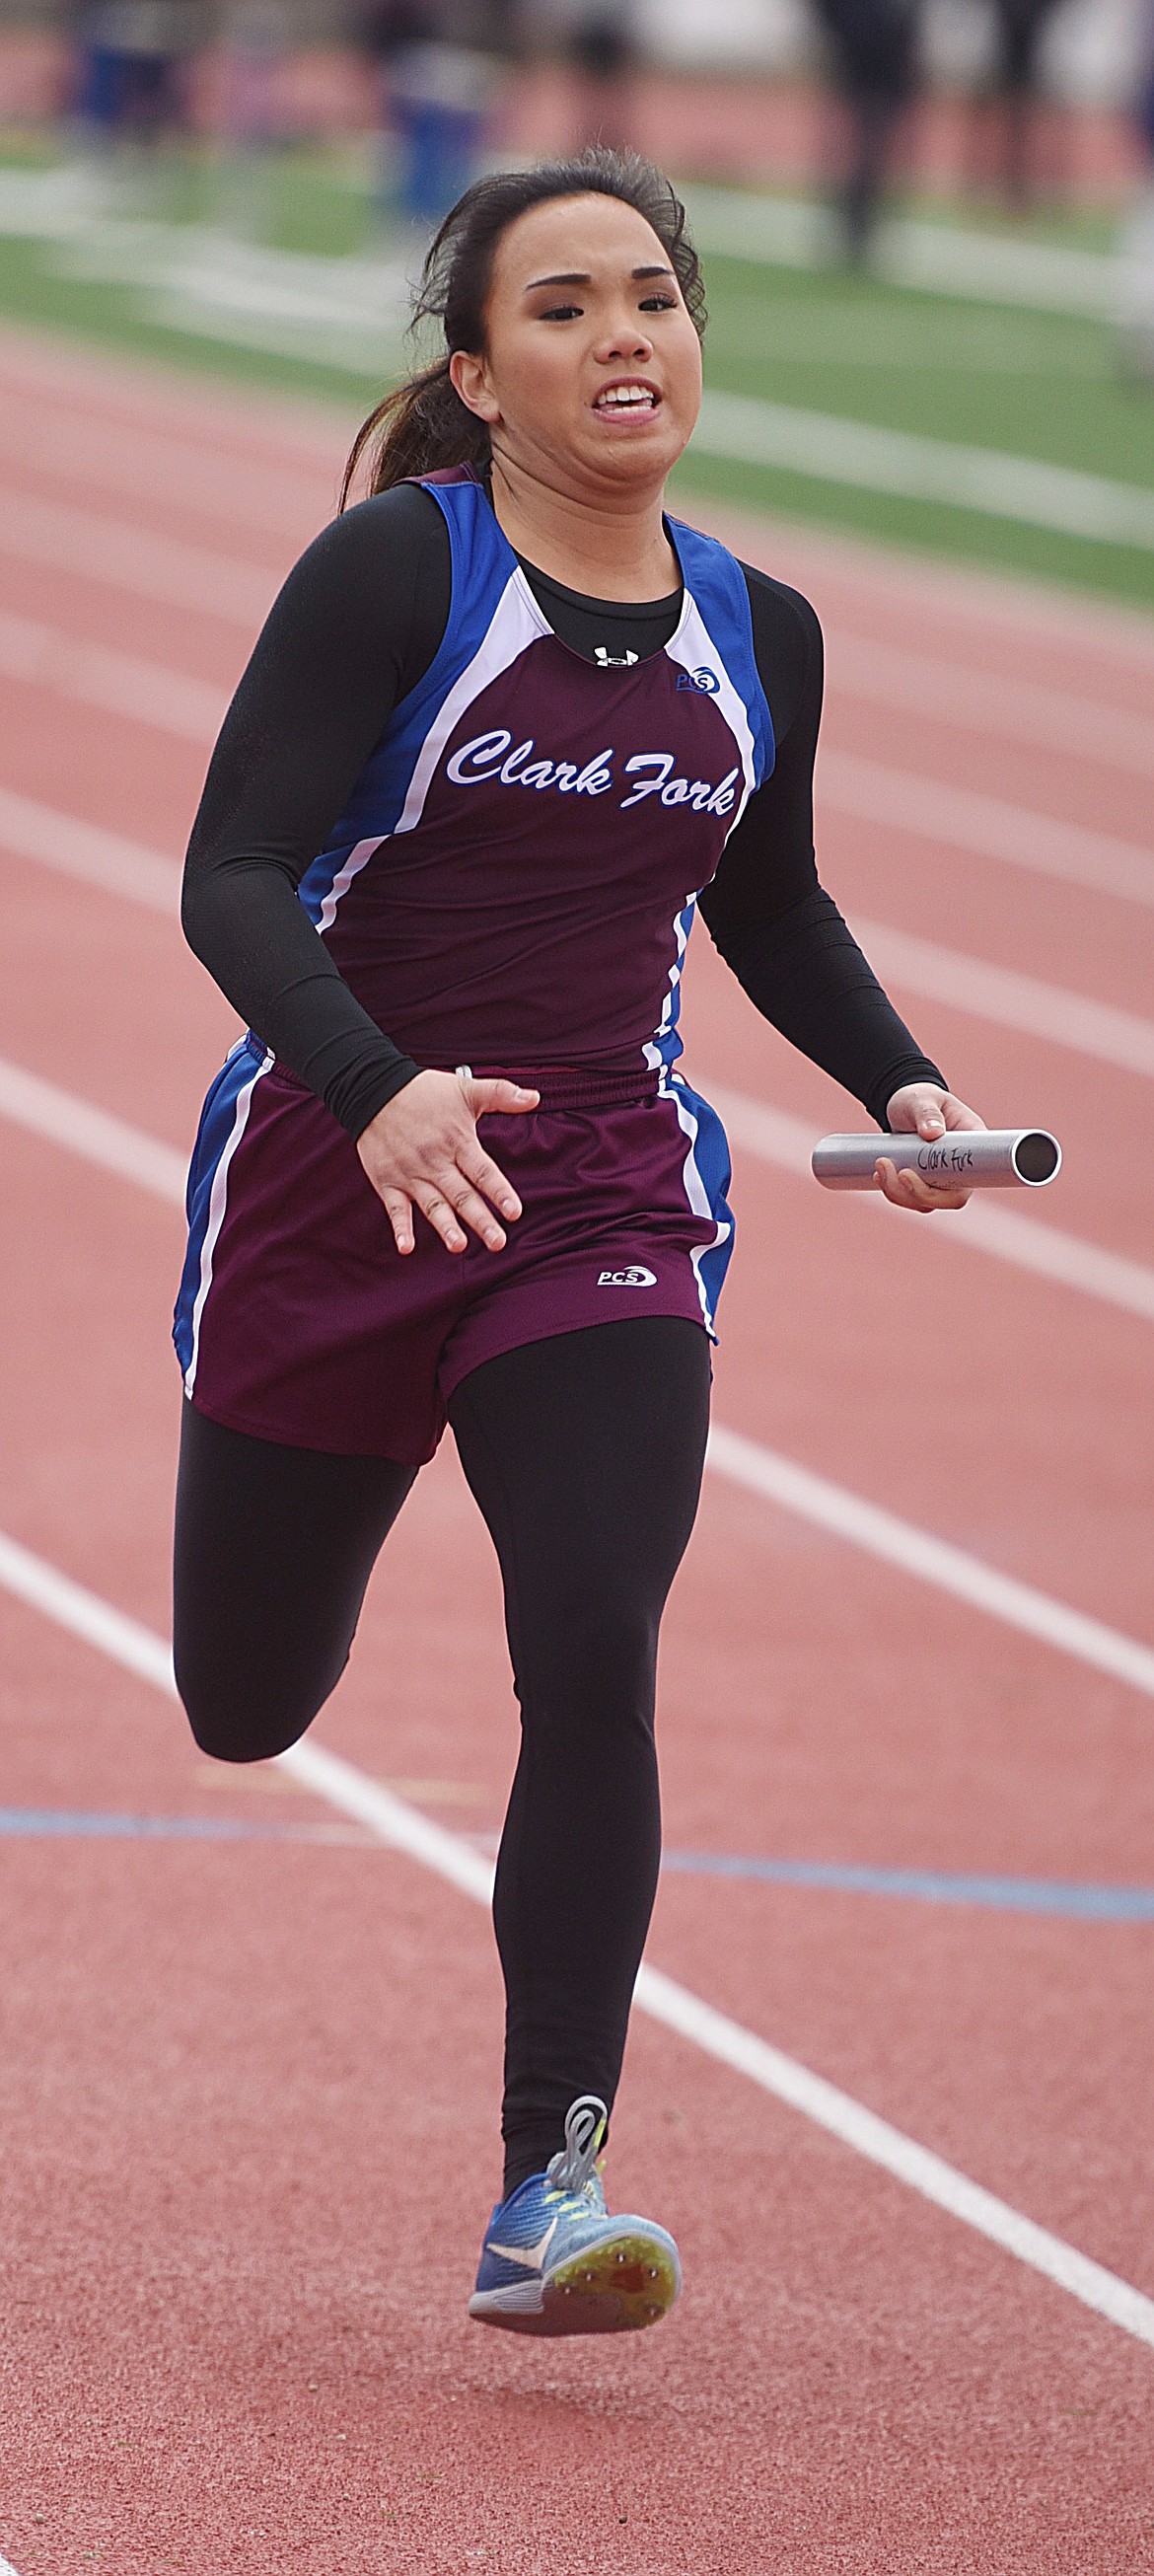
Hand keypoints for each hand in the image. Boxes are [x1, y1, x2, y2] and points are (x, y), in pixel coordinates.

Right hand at [356, 1069, 538, 1255]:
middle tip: (498, 1243)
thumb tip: (536, 1097)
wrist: (372, 1089)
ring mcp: (410, 1174)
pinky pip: (395, 1208)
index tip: (514, 1212)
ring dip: (445, 1226)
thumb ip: (501, 1094)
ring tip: (458, 1245)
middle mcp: (435, 1161)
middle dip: (480, 1220)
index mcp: (458, 1142)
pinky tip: (407, 1247)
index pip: (482, 1171)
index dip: (499, 1191)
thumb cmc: (424, 1092)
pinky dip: (400, 1227)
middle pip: (462, 1195)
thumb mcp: (465, 1088)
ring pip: (432, 1205)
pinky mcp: (388, 1181)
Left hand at [876, 1083, 985, 1213]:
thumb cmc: (919, 1097)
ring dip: (900, 1193)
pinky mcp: (924, 1182)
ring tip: (881, 1164)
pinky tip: (880, 1175)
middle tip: (896, 1172)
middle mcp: (961, 1167)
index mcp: (972, 1145)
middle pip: (951, 1199)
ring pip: (927, 1202)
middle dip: (919, 1194)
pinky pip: (911, 1199)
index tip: (918, 1173)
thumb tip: (933, 1132)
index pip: (973, 1179)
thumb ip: (927, 1112)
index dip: (951, 1190)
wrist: (902, 1104)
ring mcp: (943, 1178)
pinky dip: (894, 1192)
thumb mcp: (923, 1099)